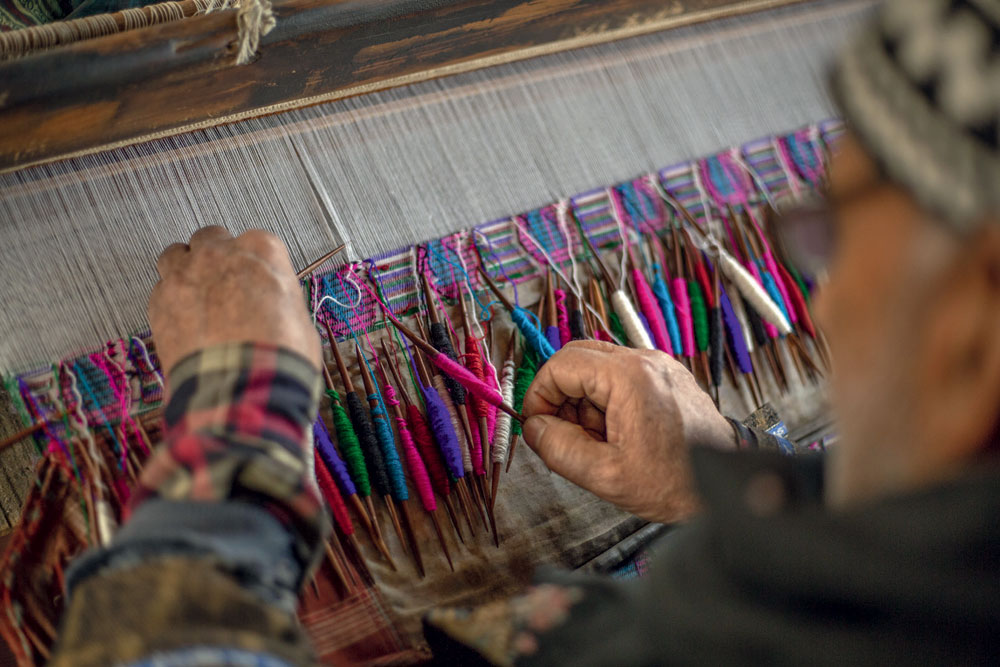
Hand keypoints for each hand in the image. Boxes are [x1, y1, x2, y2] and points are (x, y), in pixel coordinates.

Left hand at [149, 226, 320, 376]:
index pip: (254, 242)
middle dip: (215, 258)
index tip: (254, 282)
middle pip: (210, 239)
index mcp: (261, 250)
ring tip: (196, 297)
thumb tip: (271, 307)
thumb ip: (277, 298)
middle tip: (222, 285)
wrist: (243, 385)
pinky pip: (160, 290)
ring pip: (175, 254)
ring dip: (185, 270)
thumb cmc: (278, 354)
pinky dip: (170, 302)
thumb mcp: (298, 317)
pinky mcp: (159, 301)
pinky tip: (184, 324)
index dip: (253, 265)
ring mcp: (185, 274)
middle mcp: (220, 253)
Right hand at [521, 340, 734, 522]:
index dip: (539, 395)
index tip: (536, 425)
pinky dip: (607, 401)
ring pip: (598, 368)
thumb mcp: (605, 475)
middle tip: (562, 433)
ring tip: (597, 441)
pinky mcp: (666, 377)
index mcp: (630, 377)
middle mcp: (646, 361)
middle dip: (560, 395)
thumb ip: (559, 449)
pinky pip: (621, 377)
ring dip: (584, 401)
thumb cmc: (677, 482)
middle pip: (577, 358)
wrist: (726, 485)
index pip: (561, 366)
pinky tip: (616, 435)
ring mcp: (659, 367)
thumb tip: (534, 428)